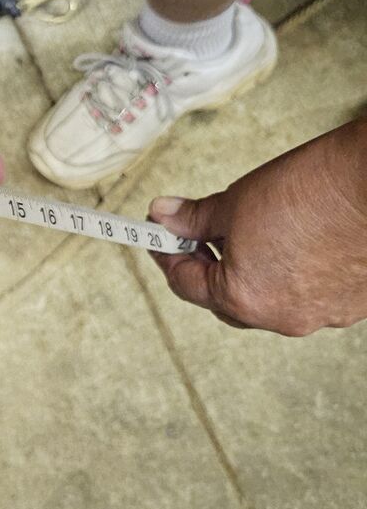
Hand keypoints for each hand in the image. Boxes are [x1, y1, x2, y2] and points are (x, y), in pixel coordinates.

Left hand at [148, 119, 366, 334]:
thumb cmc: (312, 191)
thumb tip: (163, 216)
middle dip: (208, 268)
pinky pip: (308, 294)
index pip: (187, 285)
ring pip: (270, 299)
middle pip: (226, 301)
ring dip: (252, 272)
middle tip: (197, 236)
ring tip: (250, 233)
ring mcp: (323, 314)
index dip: (168, 256)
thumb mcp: (234, 201)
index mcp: (243, 298)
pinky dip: (292, 274)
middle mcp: (282, 317)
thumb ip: (194, 219)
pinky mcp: (354, 303)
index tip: (161, 238)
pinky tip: (292, 244)